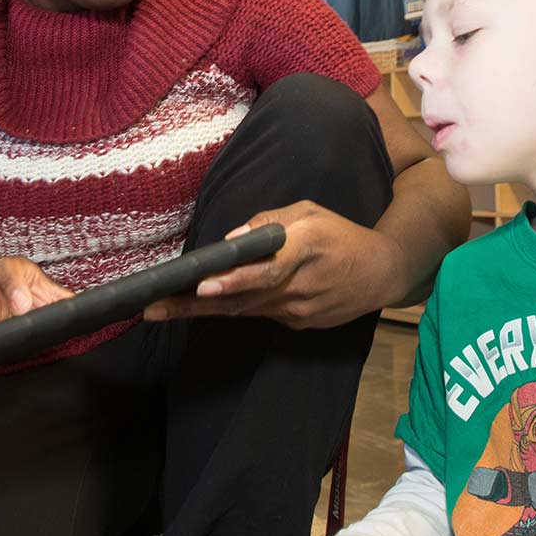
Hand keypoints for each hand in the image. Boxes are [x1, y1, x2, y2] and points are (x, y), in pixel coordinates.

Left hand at [140, 201, 405, 328]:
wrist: (381, 273)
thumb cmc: (340, 234)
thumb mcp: (309, 212)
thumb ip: (269, 222)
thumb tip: (230, 241)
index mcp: (304, 249)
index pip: (265, 269)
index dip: (234, 279)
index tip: (202, 284)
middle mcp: (299, 285)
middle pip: (241, 297)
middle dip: (194, 303)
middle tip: (154, 307)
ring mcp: (298, 310)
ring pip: (243, 310)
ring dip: (201, 310)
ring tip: (161, 309)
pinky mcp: (297, 323)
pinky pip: (259, 313)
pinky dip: (232, 307)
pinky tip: (203, 303)